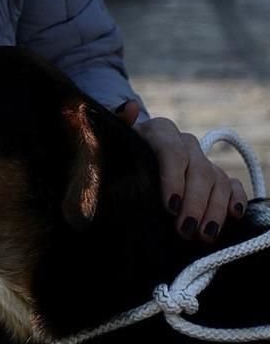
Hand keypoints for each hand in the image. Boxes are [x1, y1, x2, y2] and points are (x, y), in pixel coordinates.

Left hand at [115, 101, 248, 242]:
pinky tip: (232, 216)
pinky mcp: (214, 175)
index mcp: (159, 131)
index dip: (174, 179)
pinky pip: (232, 184)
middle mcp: (185, 142)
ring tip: (204, 235)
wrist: (127, 156)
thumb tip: (129, 108)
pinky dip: (235, 199)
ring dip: (214, 209)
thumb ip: (115, 127)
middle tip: (185, 230)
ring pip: (217, 180)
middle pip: (199, 170)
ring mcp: (202, 158)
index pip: (172, 152)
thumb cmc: (116, 152)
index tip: (170, 206)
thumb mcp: (109, 142)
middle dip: (194, 203)